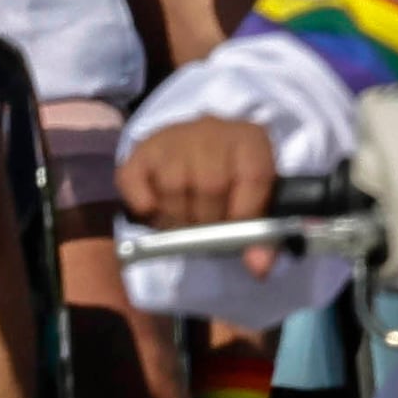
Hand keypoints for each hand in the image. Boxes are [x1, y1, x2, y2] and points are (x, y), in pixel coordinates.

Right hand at [121, 115, 283, 273]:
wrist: (198, 149)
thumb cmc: (231, 182)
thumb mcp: (256, 201)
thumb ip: (262, 236)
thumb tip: (258, 266)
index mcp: (251, 140)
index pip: (254, 176)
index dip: (245, 214)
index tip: (238, 242)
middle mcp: (214, 130)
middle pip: (211, 184)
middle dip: (209, 221)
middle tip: (206, 231)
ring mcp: (175, 137)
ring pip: (174, 186)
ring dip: (177, 217)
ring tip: (184, 220)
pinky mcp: (143, 150)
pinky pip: (135, 182)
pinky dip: (145, 206)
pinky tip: (156, 209)